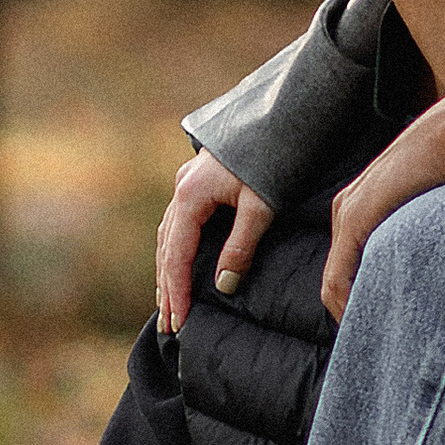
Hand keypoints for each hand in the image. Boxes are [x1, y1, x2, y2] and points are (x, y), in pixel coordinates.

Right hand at [156, 152, 274, 336]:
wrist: (279, 117)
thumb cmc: (273, 159)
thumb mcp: (261, 206)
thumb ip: (241, 247)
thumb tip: (224, 286)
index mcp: (190, 196)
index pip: (177, 255)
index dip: (178, 292)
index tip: (180, 322)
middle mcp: (180, 190)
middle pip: (166, 249)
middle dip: (167, 289)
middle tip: (169, 326)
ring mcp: (185, 184)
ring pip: (168, 237)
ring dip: (167, 272)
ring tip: (169, 305)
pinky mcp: (196, 183)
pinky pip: (177, 225)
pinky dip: (175, 251)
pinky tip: (178, 267)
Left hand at [321, 95, 444, 321]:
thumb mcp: (434, 203)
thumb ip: (424, 227)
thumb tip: (441, 256)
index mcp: (364, 204)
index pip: (348, 266)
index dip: (361, 299)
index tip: (385, 327)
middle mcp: (347, 208)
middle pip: (339, 277)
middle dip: (356, 311)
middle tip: (379, 344)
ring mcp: (349, 212)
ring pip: (335, 282)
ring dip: (352, 314)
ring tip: (375, 343)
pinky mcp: (357, 218)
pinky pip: (339, 277)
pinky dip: (347, 306)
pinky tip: (367, 327)